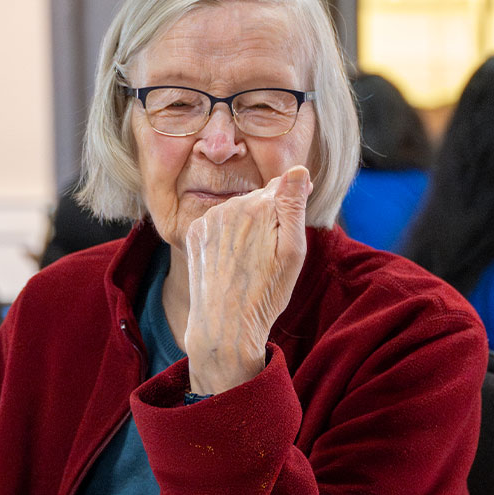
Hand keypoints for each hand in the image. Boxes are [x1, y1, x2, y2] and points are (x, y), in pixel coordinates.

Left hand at [183, 166, 311, 394]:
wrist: (224, 324)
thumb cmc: (267, 292)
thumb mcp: (292, 252)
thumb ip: (293, 206)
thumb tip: (298, 170)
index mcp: (258, 207)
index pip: (282, 188)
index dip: (292, 204)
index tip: (292, 229)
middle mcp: (230, 206)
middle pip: (259, 200)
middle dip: (269, 217)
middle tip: (273, 254)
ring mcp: (209, 220)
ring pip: (238, 211)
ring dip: (248, 226)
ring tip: (252, 260)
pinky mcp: (195, 233)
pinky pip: (219, 224)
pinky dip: (228, 236)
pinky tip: (233, 261)